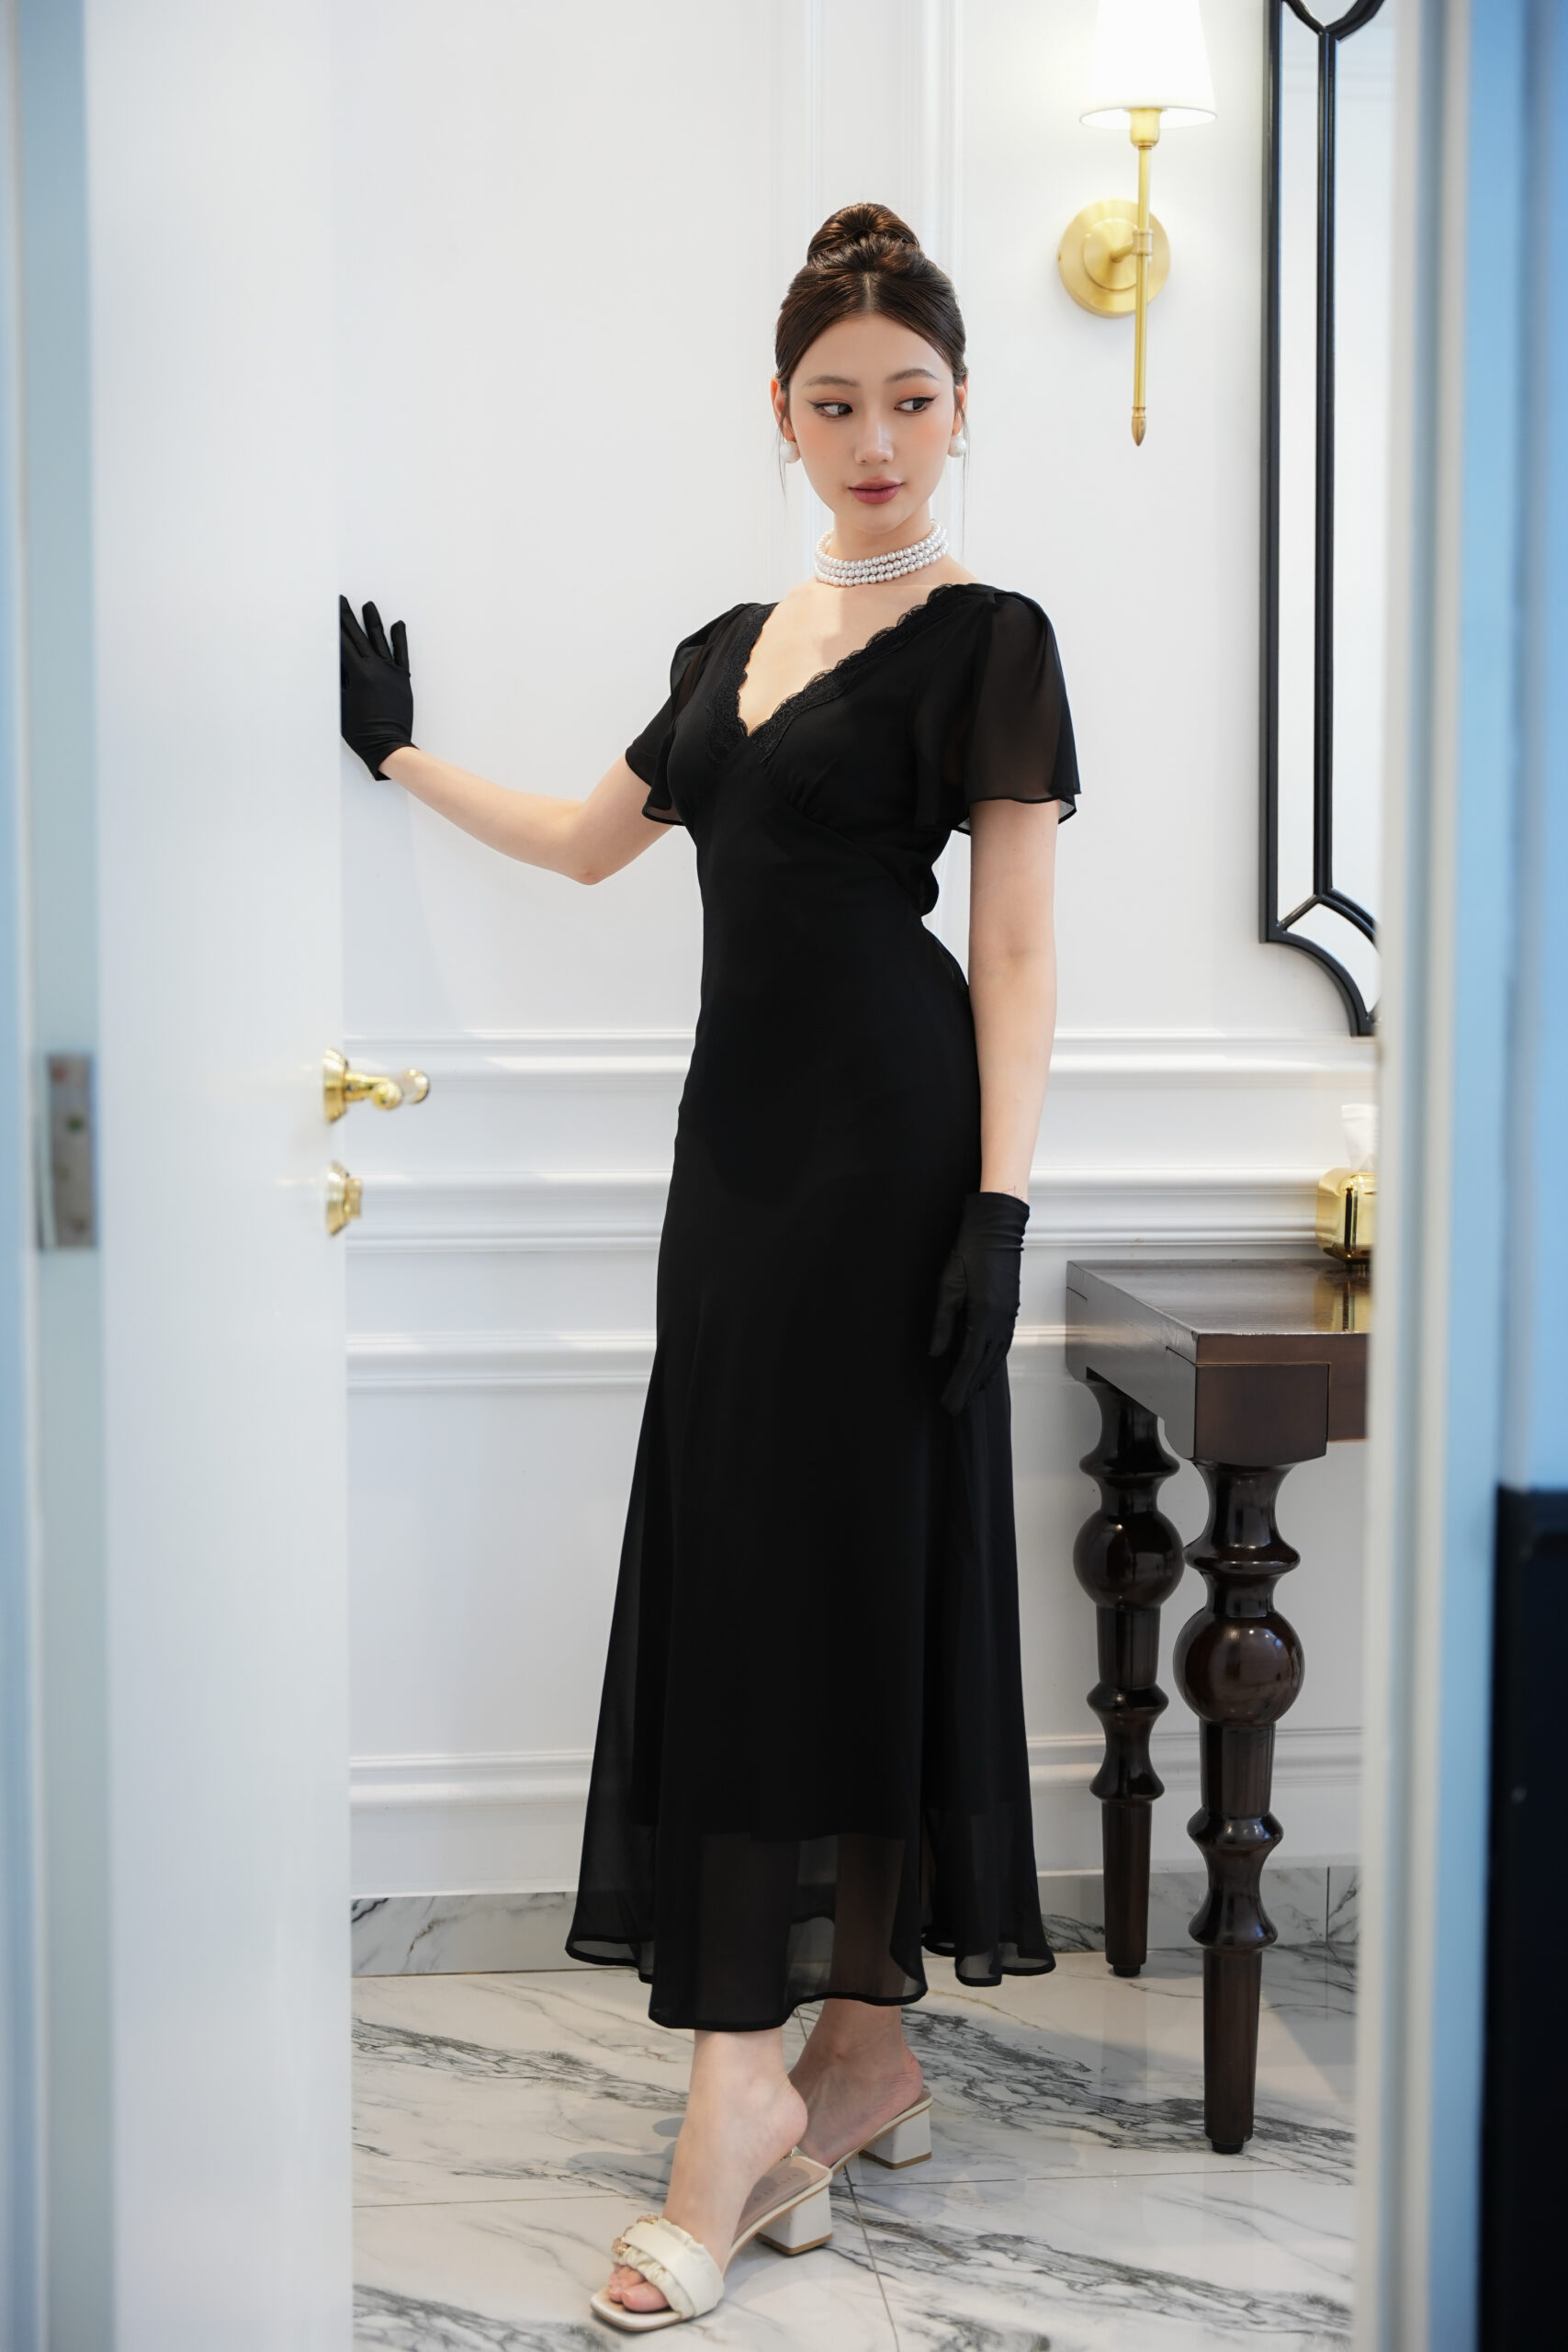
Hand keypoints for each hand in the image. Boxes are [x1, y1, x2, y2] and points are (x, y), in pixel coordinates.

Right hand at [340, 595, 414, 777]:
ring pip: (380, 640)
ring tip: (369, 605)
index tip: (330, 610)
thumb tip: (336, 660)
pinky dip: (399, 639)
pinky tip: (397, 625)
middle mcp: (376, 667)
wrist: (388, 745)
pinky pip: (401, 654)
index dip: (335, 626)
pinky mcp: (403, 679)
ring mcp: (391, 672)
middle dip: (349, 618)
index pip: (342, 643)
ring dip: (373, 621)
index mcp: (359, 673)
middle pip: (359, 637)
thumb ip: (340, 679)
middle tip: (343, 601)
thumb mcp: (341, 703)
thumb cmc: (360, 731)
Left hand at [928, 1191, 1029, 1415]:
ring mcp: (1009, 1316)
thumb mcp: (948, 1286)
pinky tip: (986, 1366)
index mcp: (984, 1316)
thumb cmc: (970, 1252)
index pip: (969, 1361)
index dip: (958, 1385)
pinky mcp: (1010, 1310)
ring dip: (982, 1376)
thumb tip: (936, 1352)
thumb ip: (942, 1322)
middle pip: (984, 1364)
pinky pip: (1002, 1344)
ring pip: (996, 1356)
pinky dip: (993, 1360)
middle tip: (955, 1406)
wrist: (996, 1229)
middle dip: (969, 1387)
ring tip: (969, 1392)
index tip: (949, 1403)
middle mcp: (1001, 1321)